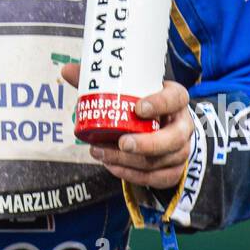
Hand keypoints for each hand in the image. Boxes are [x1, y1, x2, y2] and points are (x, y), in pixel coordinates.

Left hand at [59, 61, 193, 190]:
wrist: (162, 127)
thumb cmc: (142, 104)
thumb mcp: (129, 90)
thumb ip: (101, 81)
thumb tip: (66, 71)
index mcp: (175, 99)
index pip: (175, 99)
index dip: (160, 104)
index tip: (138, 108)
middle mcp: (183, 126)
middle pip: (173, 138)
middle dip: (147, 143)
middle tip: (121, 142)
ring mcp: (181, 150)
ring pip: (162, 161)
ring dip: (131, 162)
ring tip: (104, 154)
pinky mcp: (174, 170)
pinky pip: (157, 178)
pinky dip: (133, 175)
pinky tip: (113, 167)